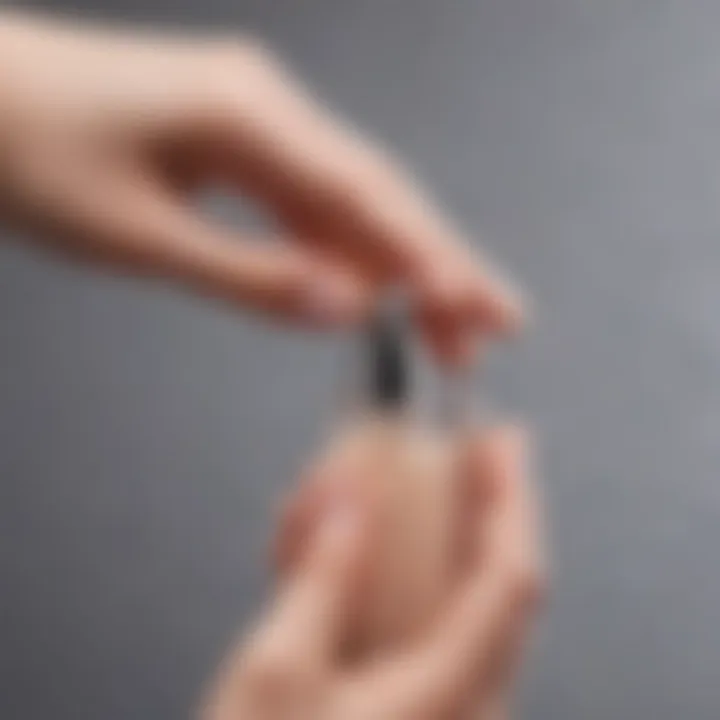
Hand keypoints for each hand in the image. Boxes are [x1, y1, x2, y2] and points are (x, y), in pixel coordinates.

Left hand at [0, 12, 520, 361]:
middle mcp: (269, 109)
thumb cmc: (25, 154)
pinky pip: (309, 205)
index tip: (480, 309)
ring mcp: (257, 123)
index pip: (367, 196)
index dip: (430, 256)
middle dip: (441, 263)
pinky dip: (345, 254)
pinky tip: (372, 295)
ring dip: (400, 266)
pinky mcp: (239, 145)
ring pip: (351, 203)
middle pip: (378, 195)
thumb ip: (249, 275)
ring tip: (449, 326)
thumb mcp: (136, 234)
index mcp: (250, 116)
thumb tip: (346, 308)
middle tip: (494, 325)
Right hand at [201, 428, 544, 719]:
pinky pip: (408, 628)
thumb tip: (343, 506)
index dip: (512, 497)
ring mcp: (435, 712)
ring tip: (346, 497)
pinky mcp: (404, 712)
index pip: (512, 576)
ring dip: (403, 539)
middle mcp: (462, 707)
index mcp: (449, 697)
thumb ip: (318, 580)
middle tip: (440, 449)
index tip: (499, 440)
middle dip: (461, 505)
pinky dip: (374, 580)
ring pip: (441, 601)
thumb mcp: (274, 675)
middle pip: (486, 581)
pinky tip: (320, 553)